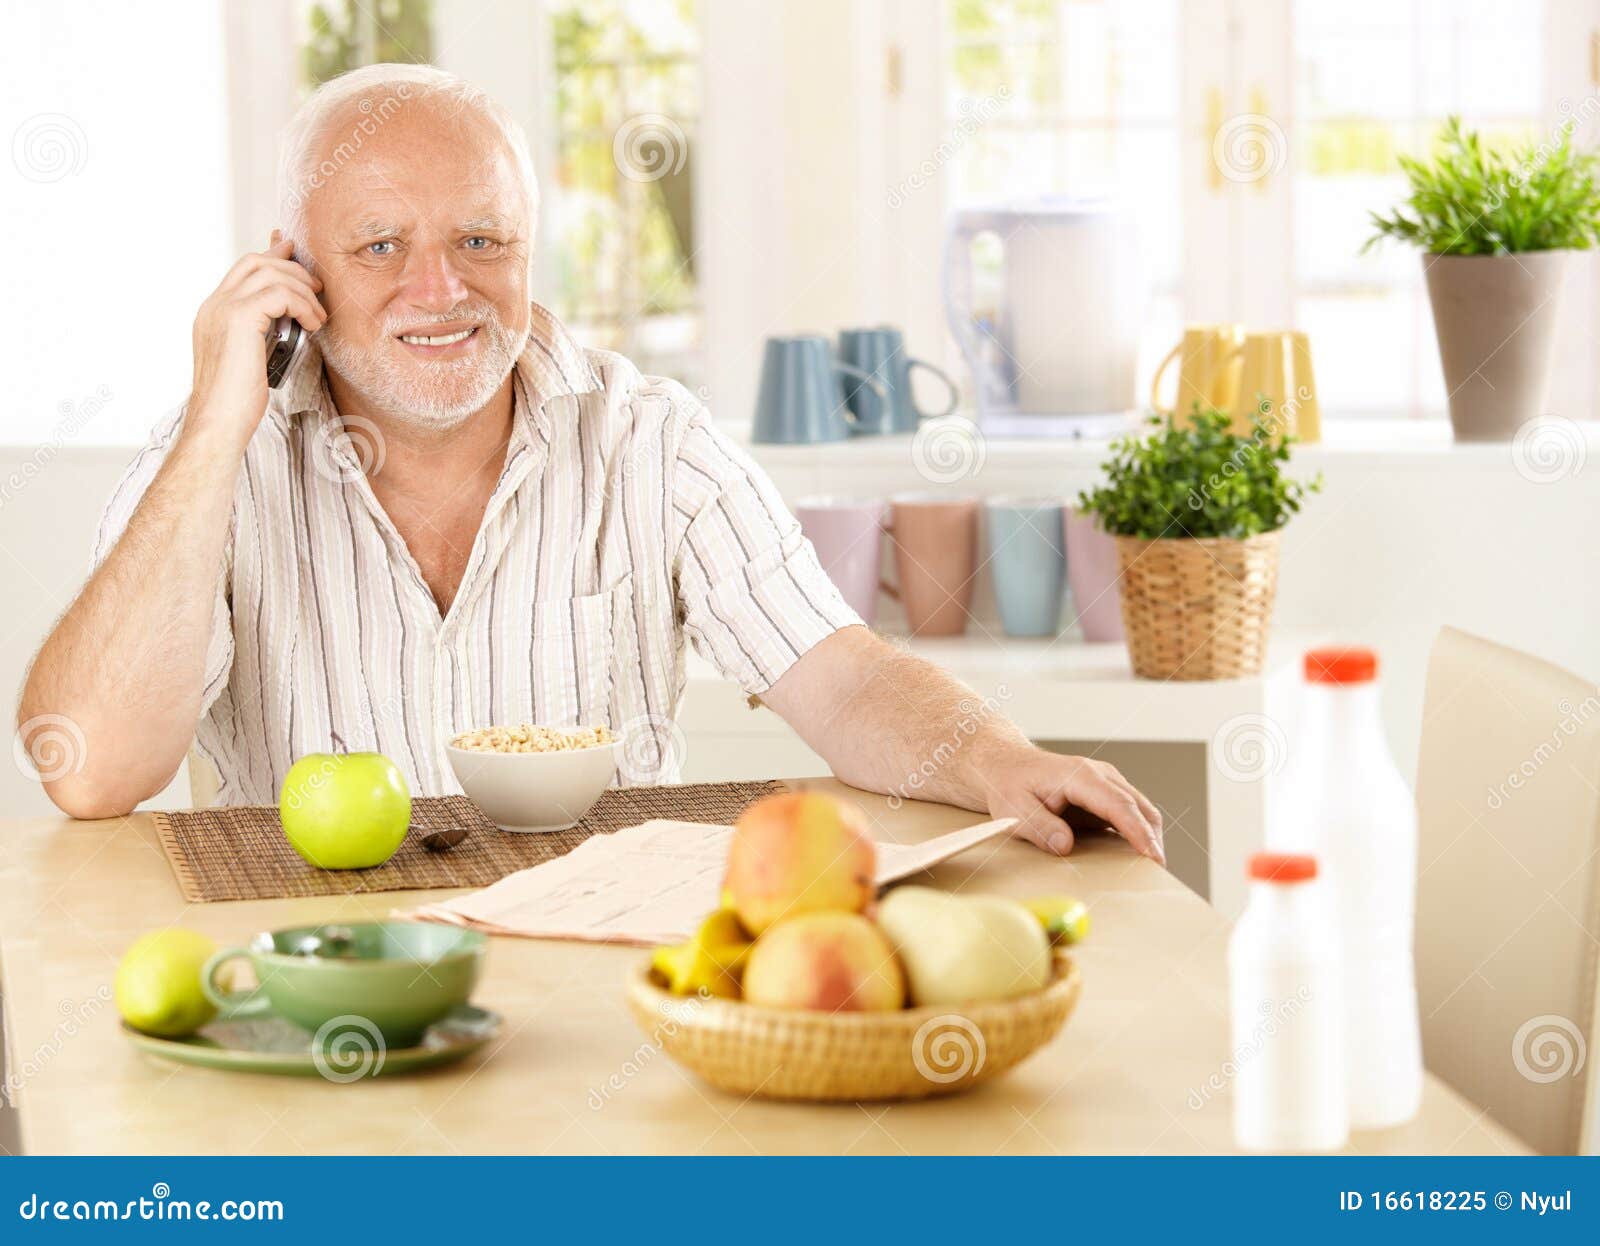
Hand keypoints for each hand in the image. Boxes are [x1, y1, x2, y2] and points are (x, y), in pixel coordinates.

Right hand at [186, 232, 325, 447]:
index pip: (244, 270)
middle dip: (293, 269)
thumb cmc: (237, 403)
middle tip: (318, 288)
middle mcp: (214, 305)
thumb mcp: (251, 359)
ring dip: (303, 289)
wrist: (218, 423)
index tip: (297, 257)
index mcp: (214, 313)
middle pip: (256, 261)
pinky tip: (313, 324)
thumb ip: (262, 334)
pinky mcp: (238, 318)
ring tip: (318, 315)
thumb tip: (287, 323)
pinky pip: (278, 293)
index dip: (273, 257)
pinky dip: (302, 304)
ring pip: (269, 272)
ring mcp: (223, 309)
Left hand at [977, 743, 1165, 864]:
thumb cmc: (1010, 784)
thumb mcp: (1013, 809)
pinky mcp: (1106, 796)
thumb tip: (1066, 846)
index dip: (1138, 832)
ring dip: (1149, 838)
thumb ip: (1039, 826)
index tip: (1151, 856)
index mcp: (1080, 776)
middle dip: (1152, 840)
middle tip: (1156, 873)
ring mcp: (1107, 784)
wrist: (1008, 765)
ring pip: (1142, 810)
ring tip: (1149, 870)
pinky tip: (1134, 858)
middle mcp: (1101, 775)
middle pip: (1140, 807)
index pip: (1119, 804)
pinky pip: (1131, 815)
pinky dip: (1139, 835)